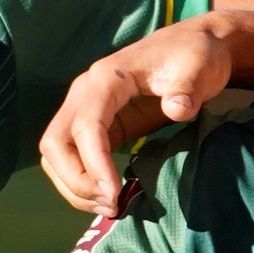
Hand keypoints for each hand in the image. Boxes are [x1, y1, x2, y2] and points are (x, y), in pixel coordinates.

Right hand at [38, 16, 233, 211]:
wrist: (196, 45)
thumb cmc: (196, 55)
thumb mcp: (198, 68)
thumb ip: (188, 89)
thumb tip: (177, 110)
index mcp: (106, 78)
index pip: (86, 126)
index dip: (94, 163)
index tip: (115, 193)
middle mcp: (86, 92)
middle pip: (55, 143)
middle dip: (76, 180)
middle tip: (112, 204)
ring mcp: (86, 108)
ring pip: (57, 154)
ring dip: (75, 186)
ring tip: (112, 207)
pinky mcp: (97, 124)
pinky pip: (73, 157)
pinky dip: (83, 181)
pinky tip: (110, 197)